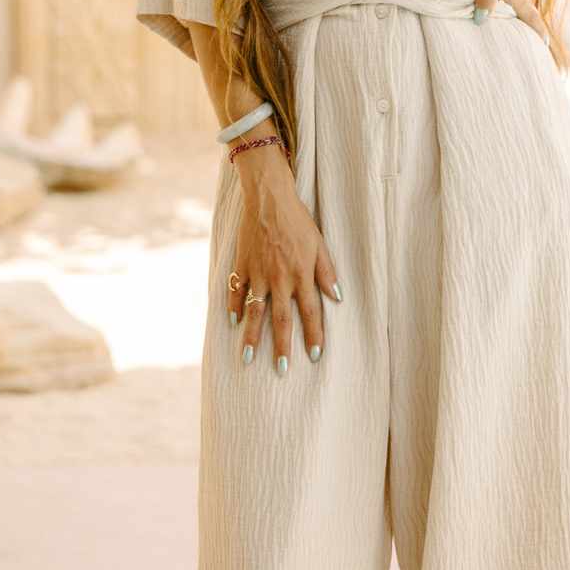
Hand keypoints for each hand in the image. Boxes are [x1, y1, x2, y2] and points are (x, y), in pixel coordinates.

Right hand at [228, 159, 341, 373]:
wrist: (269, 199)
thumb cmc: (298, 221)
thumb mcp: (320, 245)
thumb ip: (327, 273)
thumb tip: (337, 298)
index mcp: (301, 276)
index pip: (310, 313)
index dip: (313, 335)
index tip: (314, 356)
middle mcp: (279, 280)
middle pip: (281, 321)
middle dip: (282, 347)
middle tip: (282, 370)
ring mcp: (258, 274)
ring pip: (255, 312)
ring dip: (252, 337)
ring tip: (248, 358)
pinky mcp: (242, 265)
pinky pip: (235, 290)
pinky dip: (233, 307)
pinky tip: (232, 322)